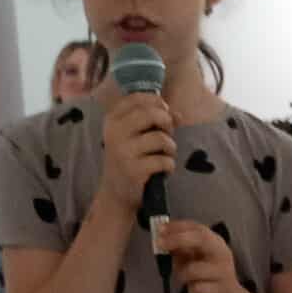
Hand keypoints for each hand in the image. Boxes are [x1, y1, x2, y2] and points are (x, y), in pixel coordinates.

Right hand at [99, 93, 175, 212]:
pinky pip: (163, 161)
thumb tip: (178, 115)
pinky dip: (169, 166)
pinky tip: (164, 170)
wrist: (116, 194)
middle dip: (167, 124)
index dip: (158, 103)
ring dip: (170, 148)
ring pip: (160, 138)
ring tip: (166, 155)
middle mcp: (115, 132)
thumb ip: (155, 122)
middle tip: (168, 136)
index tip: (164, 114)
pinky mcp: (134, 170)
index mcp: (112, 119)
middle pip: (152, 113)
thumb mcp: (135, 137)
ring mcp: (123, 151)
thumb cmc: (130, 160)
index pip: (138, 98)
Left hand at [160, 221, 242, 292]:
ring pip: (193, 269)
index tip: (160, 229)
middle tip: (159, 243)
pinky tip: (197, 291)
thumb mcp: (195, 259)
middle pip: (201, 238)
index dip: (177, 226)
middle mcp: (221, 254)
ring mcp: (223, 272)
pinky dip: (191, 290)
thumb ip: (181, 248)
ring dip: (181, 274)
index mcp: (215, 242)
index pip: (197, 228)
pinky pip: (196, 288)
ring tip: (185, 279)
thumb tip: (162, 238)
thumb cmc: (208, 276)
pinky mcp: (220, 291)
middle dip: (178, 239)